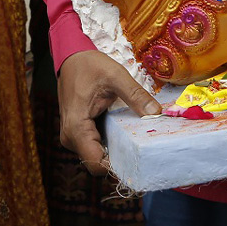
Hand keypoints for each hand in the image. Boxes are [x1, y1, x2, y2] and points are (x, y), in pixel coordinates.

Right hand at [57, 50, 159, 175]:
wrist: (71, 58)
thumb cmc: (89, 65)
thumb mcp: (116, 76)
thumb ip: (136, 95)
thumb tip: (156, 113)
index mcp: (77, 127)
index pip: (96, 164)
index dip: (118, 167)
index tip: (140, 161)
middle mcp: (70, 137)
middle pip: (97, 162)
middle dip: (121, 157)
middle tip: (145, 148)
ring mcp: (72, 136)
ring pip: (96, 155)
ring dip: (116, 150)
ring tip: (136, 138)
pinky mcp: (77, 133)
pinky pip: (94, 145)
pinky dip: (110, 141)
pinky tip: (124, 131)